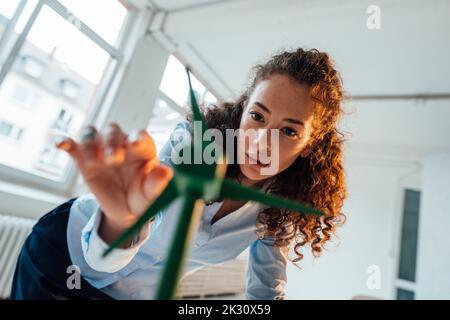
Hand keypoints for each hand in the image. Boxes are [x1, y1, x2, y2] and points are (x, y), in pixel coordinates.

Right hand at [56, 123, 172, 243]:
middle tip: (113, 160)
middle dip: (112, 143)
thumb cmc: (142, 197)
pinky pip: (74, 146)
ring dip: (90, 143)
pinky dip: (66, 142)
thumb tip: (166, 172)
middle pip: (114, 131)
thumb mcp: (150, 195)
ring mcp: (101, 149)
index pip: (140, 136)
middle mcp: (121, 144)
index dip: (137, 137)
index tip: (135, 144)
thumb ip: (157, 184)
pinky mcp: (84, 159)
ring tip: (92, 161)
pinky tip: (61, 144)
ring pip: (92, 134)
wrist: (125, 209)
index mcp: (142, 149)